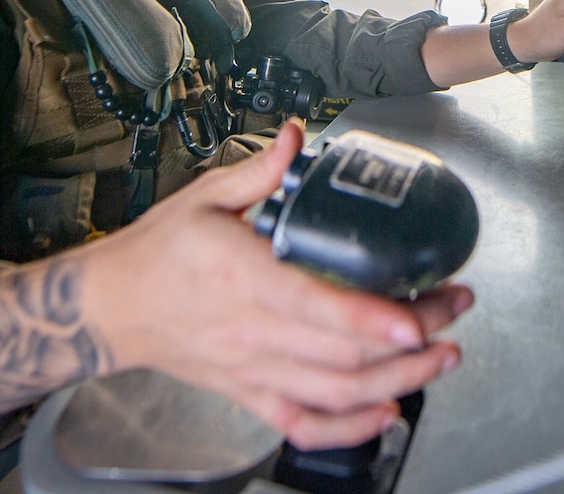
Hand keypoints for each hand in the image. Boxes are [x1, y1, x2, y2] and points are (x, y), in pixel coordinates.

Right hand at [83, 119, 472, 448]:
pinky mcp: (249, 392)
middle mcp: (252, 331)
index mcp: (243, 277)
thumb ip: (260, 171)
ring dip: (397, 383)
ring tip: (441, 357)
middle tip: (452, 311)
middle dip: (411, 340)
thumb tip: (298, 136)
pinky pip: (303, 422)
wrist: (111, 308)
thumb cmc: (158, 253)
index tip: (415, 317)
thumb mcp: (204, 197)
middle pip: (343, 353)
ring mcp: (253, 369)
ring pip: (334, 393)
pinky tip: (385, 413)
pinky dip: (349, 429)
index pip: (316, 307)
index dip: (371, 318)